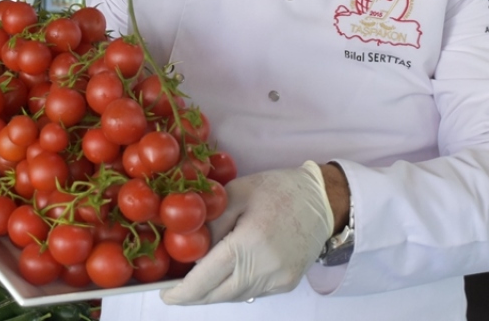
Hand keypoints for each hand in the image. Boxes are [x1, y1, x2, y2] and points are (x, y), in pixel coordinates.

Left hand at [160, 161, 333, 304]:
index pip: (206, 280)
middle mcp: (265, 269)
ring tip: (197, 280)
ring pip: (233, 297)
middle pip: (217, 296)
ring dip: (212, 293)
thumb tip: (188, 252)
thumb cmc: (279, 190)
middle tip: (175, 289)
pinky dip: (233, 288)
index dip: (182, 292)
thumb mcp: (236, 194)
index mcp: (249, 243)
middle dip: (193, 296)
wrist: (323, 200)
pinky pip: (250, 293)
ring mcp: (278, 281)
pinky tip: (225, 274)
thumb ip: (210, 224)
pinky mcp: (286, 284)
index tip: (166, 295)